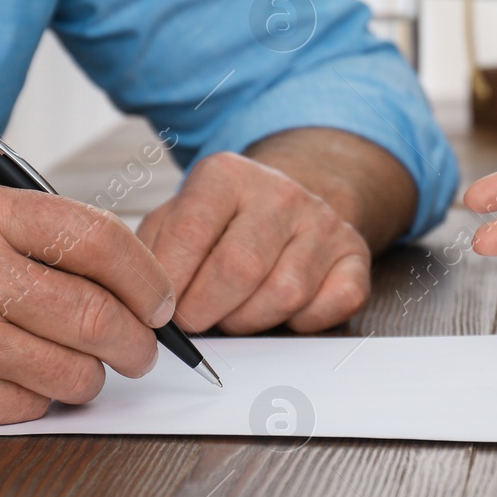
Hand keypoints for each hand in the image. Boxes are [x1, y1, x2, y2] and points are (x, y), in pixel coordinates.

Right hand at [0, 180, 175, 426]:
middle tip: (143, 347)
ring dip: (93, 374)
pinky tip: (18, 375)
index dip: (147, 276)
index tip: (162, 300)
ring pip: (76, 370)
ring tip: (77, 360)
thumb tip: (146, 283)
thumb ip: (51, 238)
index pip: (96, 240)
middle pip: (95, 315)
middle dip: (137, 341)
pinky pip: (37, 403)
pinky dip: (45, 396)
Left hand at [135, 151, 370, 333]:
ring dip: (249, 320)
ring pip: (285, 294)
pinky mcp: (356, 255)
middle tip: (194, 322)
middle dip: (206, 310)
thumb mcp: (173, 220)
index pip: (191, 233)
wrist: (286, 203)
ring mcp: (324, 222)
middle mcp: (281, 191)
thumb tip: (140, 306)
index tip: (160, 310)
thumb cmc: (219, 224)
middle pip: (239, 268)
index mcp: (227, 175)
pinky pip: (332, 305)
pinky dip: (303, 322)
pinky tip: (281, 310)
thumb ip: (150, 255)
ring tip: (233, 313)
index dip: (170, 284)